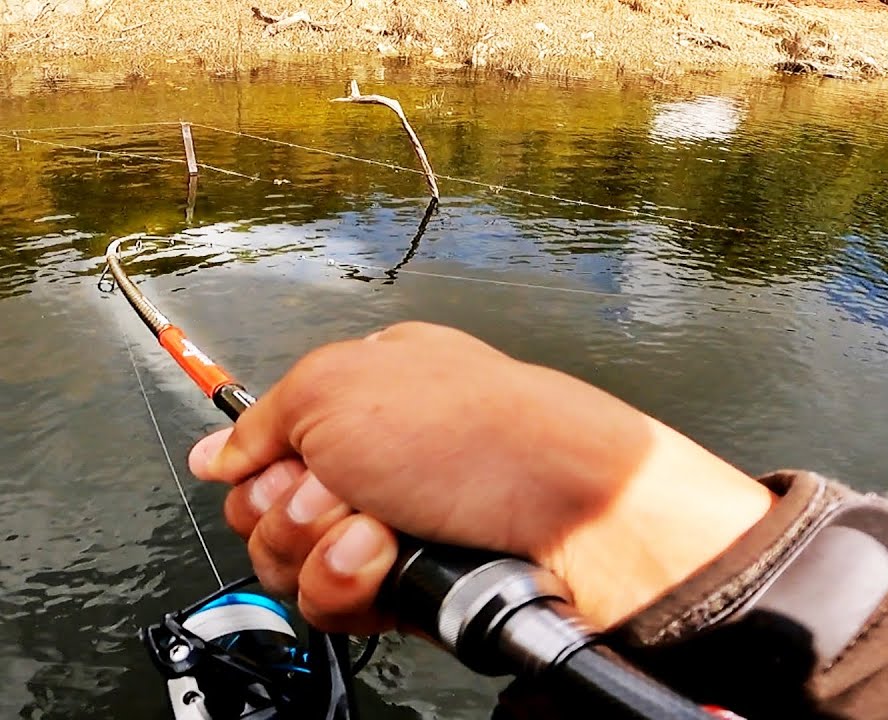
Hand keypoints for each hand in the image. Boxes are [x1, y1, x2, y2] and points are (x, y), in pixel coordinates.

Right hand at [188, 321, 774, 634]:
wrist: (561, 506)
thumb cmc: (472, 427)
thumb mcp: (338, 383)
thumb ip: (261, 422)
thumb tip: (215, 454)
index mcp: (359, 396)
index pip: (266, 446)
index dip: (262, 464)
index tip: (283, 463)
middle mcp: (371, 464)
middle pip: (268, 510)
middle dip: (288, 507)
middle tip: (337, 490)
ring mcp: (388, 527)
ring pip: (291, 565)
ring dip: (319, 547)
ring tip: (377, 528)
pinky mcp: (404, 587)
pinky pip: (331, 605)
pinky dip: (350, 582)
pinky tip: (388, 560)